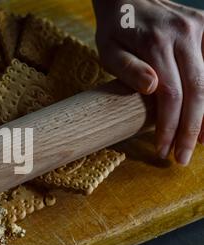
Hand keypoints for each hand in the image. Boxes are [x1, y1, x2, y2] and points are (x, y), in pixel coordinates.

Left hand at [93, 0, 203, 164]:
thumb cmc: (114, 29)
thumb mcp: (108, 49)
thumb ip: (127, 68)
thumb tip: (152, 87)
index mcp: (156, 43)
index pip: (170, 95)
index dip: (169, 126)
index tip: (163, 150)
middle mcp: (184, 35)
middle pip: (198, 91)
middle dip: (191, 129)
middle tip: (183, 158)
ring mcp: (200, 29)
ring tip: (200, 142)